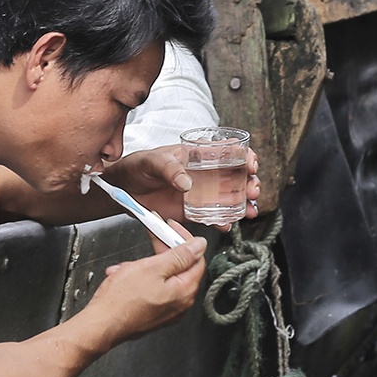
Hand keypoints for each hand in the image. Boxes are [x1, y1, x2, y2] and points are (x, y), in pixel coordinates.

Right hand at [87, 234, 207, 343]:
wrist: (101, 325)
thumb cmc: (121, 301)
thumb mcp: (152, 267)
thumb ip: (180, 255)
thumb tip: (199, 246)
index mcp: (185, 291)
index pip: (197, 259)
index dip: (185, 239)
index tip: (172, 229)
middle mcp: (180, 304)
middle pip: (180, 268)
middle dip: (163, 251)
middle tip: (152, 237)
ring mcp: (167, 311)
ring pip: (163, 278)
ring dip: (147, 265)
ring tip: (129, 265)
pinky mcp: (153, 315)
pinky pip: (153, 290)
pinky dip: (141, 279)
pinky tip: (125, 277)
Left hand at [102, 144, 261, 227]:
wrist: (123, 189)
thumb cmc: (138, 166)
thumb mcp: (152, 161)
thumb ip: (169, 168)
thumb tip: (186, 182)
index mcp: (198, 155)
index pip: (229, 151)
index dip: (245, 156)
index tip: (251, 163)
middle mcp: (204, 174)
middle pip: (236, 177)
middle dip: (250, 183)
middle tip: (253, 190)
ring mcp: (201, 194)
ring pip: (230, 199)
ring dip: (244, 204)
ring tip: (250, 211)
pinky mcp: (193, 212)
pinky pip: (213, 217)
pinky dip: (223, 222)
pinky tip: (228, 224)